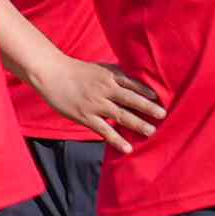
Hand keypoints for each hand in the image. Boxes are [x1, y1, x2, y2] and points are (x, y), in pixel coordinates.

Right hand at [40, 51, 166, 142]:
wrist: (51, 74)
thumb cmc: (76, 70)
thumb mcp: (99, 68)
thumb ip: (117, 74)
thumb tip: (137, 80)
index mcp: (109, 76)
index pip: (132, 84)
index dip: (146, 92)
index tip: (160, 99)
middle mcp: (104, 89)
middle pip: (130, 99)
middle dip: (148, 108)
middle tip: (163, 115)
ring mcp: (95, 104)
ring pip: (120, 115)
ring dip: (137, 124)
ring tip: (151, 131)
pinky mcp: (85, 116)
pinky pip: (104, 130)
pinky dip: (117, 139)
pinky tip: (128, 148)